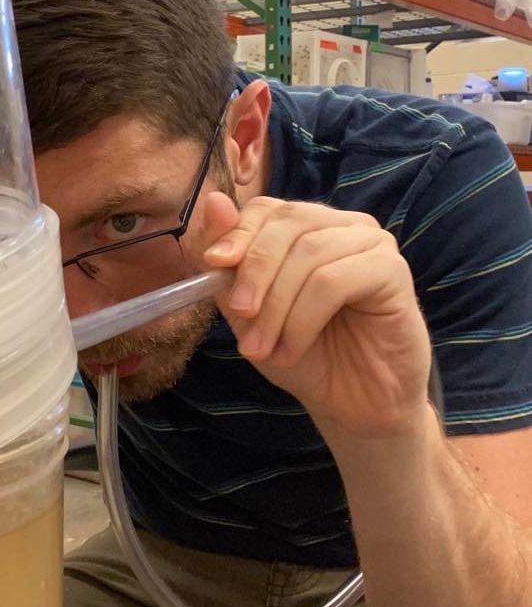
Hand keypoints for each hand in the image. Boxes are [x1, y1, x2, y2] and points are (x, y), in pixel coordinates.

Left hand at [199, 192, 431, 438]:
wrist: (352, 405)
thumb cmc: (303, 354)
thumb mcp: (249, 311)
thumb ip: (230, 262)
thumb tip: (214, 202)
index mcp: (308, 226)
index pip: (268, 208)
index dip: (238, 231)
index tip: (214, 264)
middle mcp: (343, 225)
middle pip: (288, 222)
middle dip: (255, 270)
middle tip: (240, 314)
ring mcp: (372, 243)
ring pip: (309, 253)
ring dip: (277, 305)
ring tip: (262, 347)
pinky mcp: (393, 270)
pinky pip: (335, 280)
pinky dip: (303, 318)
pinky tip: (293, 348)